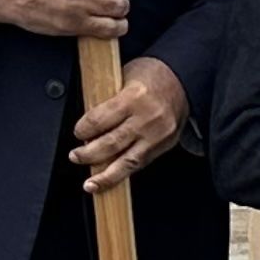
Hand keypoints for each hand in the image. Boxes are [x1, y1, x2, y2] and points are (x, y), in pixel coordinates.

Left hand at [69, 59, 186, 190]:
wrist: (182, 81)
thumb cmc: (151, 76)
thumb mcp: (124, 77)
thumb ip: (107, 100)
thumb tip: (87, 125)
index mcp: (134, 97)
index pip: (100, 120)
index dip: (83, 129)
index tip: (78, 132)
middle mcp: (146, 118)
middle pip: (111, 143)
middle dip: (89, 154)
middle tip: (76, 156)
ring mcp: (157, 135)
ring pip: (127, 162)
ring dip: (105, 175)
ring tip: (91, 184)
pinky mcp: (164, 146)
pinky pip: (140, 164)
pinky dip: (123, 174)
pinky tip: (110, 180)